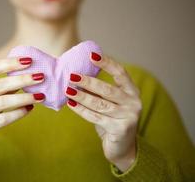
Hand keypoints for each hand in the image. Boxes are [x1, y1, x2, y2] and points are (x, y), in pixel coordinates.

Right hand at [0, 57, 44, 157]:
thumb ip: (2, 85)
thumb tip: (28, 74)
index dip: (10, 63)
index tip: (29, 60)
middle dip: (22, 79)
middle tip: (40, 77)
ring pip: (3, 102)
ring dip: (24, 97)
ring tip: (40, 96)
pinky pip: (3, 118)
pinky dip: (19, 112)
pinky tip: (30, 108)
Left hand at [65, 53, 141, 171]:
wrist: (123, 147)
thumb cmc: (113, 119)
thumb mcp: (110, 103)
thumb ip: (100, 91)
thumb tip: (78, 75)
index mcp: (132, 91)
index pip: (121, 73)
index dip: (107, 63)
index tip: (91, 55)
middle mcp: (133, 103)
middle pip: (108, 89)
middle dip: (88, 82)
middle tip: (72, 76)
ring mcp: (128, 117)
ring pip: (100, 104)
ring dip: (82, 96)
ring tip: (68, 90)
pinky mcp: (120, 129)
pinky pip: (95, 117)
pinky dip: (81, 110)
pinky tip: (71, 103)